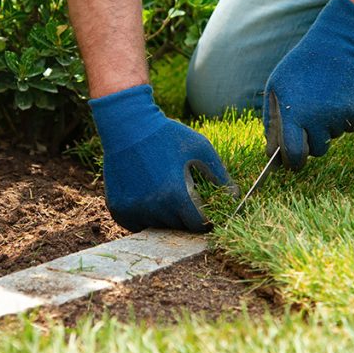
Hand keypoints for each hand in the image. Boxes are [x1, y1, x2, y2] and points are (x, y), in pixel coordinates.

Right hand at [90, 84, 236, 232]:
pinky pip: (138, 223)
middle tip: (183, 194)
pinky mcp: (118, 210)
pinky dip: (145, 215)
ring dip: (164, 215)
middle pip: (178, 227)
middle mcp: (153, 208)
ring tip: (163, 188)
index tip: (206, 211)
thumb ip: (220, 176)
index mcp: (175, 195)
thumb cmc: (167, 135)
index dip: (205, 220)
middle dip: (184, 215)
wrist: (127, 125)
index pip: (198, 225)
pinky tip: (147, 193)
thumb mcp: (200, 149)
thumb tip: (234, 196)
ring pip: (157, 226)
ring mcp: (133, 210)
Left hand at [264, 0, 353, 168]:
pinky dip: (347, 118)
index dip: (293, 163)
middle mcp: (319, 120)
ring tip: (325, 98)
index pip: (294, 155)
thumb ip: (272, 122)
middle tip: (310, 117)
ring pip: (334, 137)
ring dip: (329, 125)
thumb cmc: (301, 67)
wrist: (339, 45)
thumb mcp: (276, 88)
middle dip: (312, 141)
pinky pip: (352, 127)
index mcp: (294, 115)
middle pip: (316, 150)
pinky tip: (341, 97)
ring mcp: (341, 117)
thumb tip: (272, 155)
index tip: (292, 163)